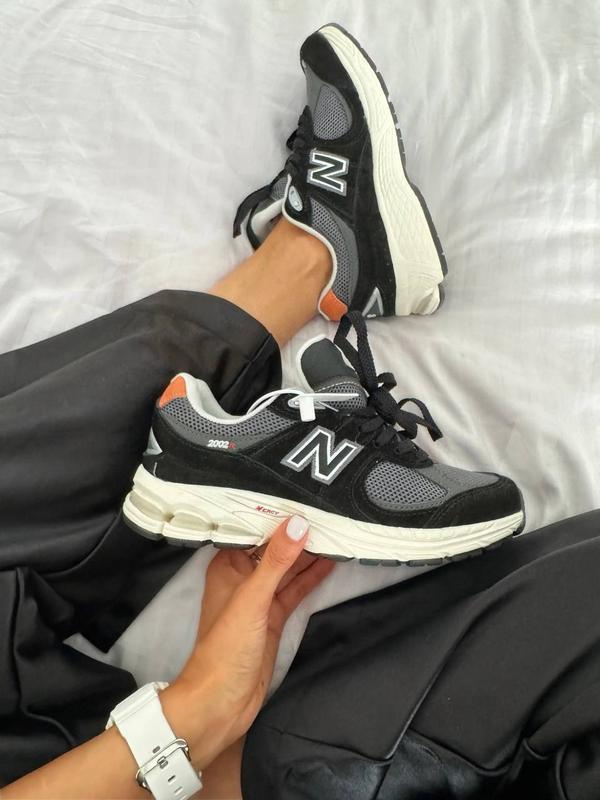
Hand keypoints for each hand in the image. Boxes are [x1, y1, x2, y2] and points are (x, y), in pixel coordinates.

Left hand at [161, 516, 334, 769]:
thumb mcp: (252, 599)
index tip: (303, 494)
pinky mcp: (273, 616)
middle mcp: (242, 577)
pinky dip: (311, 577)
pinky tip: (331, 561)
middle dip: (298, 532)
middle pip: (274, 547)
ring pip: (288, 567)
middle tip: (329, 511)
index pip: (254, 530)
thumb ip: (277, 561)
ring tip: (337, 531)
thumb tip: (298, 523)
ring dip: (309, 553)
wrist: (221, 703)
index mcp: (227, 566)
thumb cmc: (225, 649)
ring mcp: (259, 598)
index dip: (277, 513)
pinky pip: (295, 589)